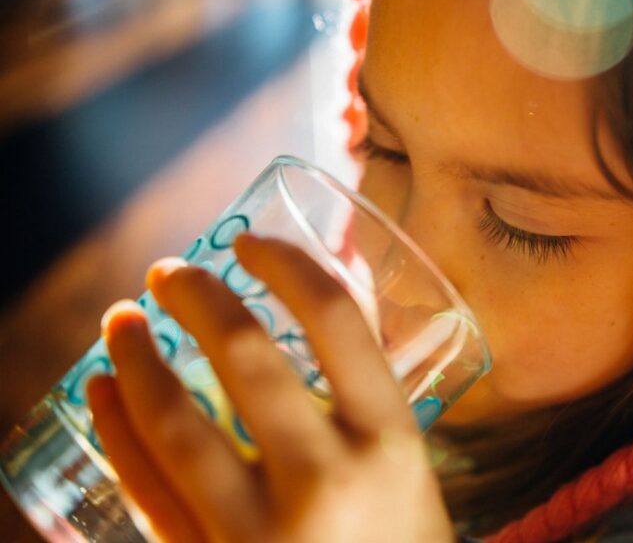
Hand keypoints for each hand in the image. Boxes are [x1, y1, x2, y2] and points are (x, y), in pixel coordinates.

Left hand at [87, 234, 453, 542]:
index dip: (287, 265)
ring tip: (119, 320)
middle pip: (247, 359)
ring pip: (176, 423)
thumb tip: (313, 317)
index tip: (250, 243)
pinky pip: (147, 490)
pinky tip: (98, 393)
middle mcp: (329, 480)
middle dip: (197, 299)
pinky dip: (115, 432)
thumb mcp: (408, 473)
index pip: (338, 322)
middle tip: (169, 274)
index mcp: (393, 443)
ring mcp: (262, 531)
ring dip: (134, 359)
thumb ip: (365, 405)